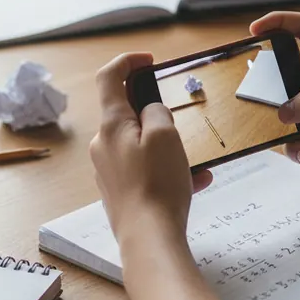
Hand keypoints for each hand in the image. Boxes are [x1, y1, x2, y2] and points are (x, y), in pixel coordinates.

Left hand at [90, 52, 212, 239]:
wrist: (148, 238)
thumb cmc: (156, 185)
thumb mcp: (166, 135)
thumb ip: (158, 111)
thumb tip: (152, 110)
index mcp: (111, 125)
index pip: (109, 78)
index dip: (127, 62)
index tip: (149, 61)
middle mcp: (104, 145)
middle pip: (127, 114)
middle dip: (157, 114)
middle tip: (180, 124)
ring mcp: (110, 170)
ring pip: (142, 145)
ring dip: (168, 146)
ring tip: (196, 162)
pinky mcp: (121, 191)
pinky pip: (146, 170)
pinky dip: (169, 170)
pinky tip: (196, 181)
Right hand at [250, 12, 299, 190]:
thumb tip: (283, 111)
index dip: (279, 22)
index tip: (254, 30)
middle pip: (285, 72)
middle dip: (268, 85)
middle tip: (254, 96)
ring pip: (284, 108)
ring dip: (279, 122)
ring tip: (284, 132)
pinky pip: (293, 137)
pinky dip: (293, 146)